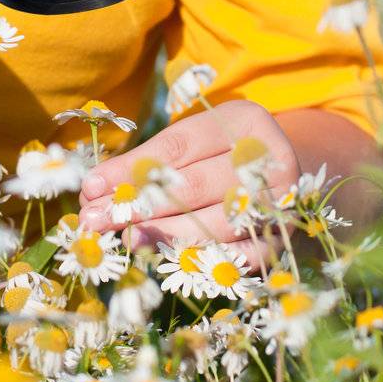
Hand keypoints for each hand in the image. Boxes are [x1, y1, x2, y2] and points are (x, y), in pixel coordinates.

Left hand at [77, 99, 299, 269]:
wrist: (291, 175)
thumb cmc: (226, 154)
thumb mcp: (198, 140)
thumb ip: (151, 161)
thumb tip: (94, 191)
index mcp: (243, 121)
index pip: (177, 146)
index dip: (131, 168)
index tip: (91, 186)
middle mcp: (267, 160)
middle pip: (193, 186)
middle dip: (138, 205)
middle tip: (96, 220)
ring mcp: (280, 203)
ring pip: (213, 224)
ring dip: (163, 235)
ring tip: (125, 240)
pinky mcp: (282, 241)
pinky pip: (239, 258)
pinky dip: (202, 260)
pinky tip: (168, 261)